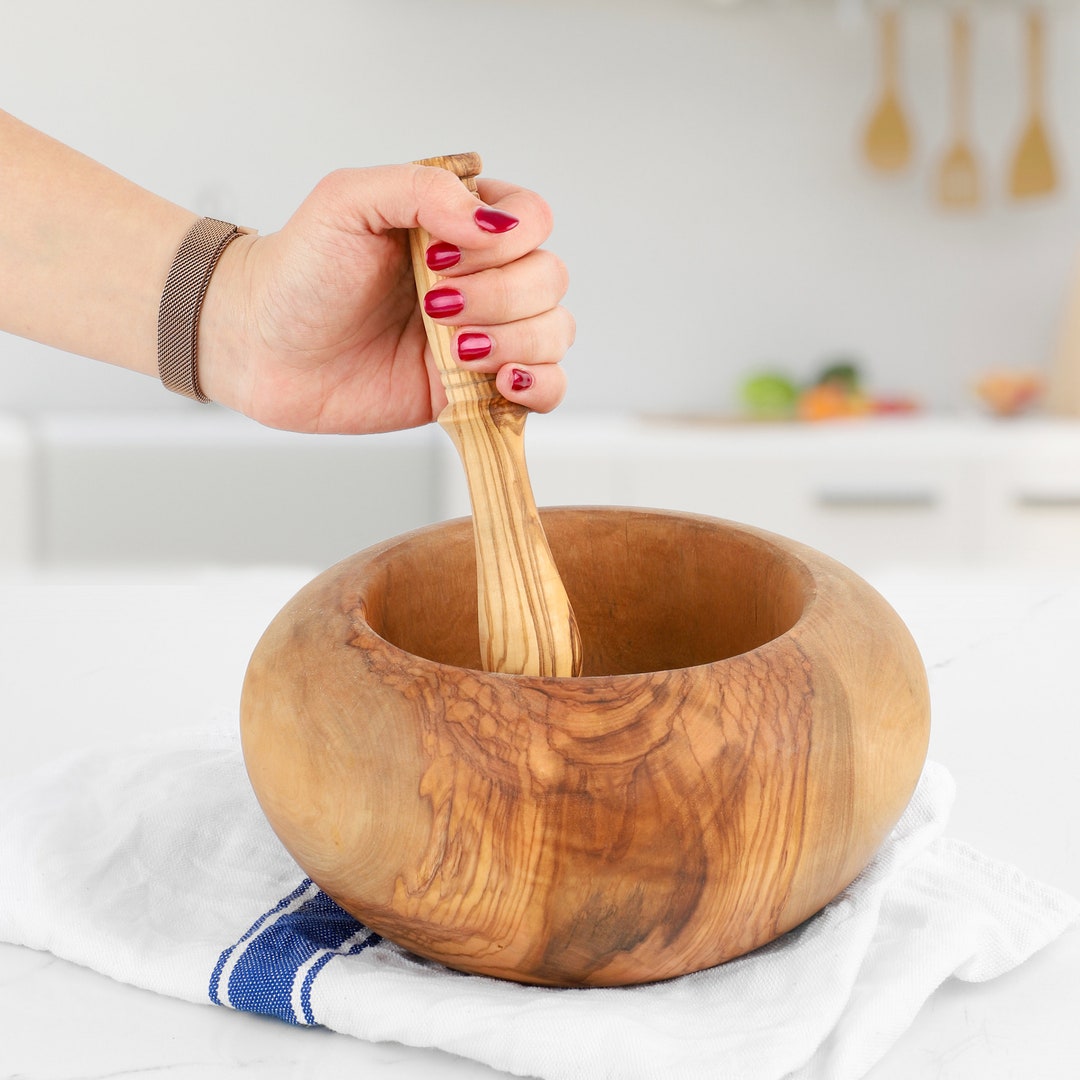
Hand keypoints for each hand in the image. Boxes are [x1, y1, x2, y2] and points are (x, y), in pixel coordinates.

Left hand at [199, 164, 573, 433]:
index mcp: (460, 223)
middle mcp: (482, 276)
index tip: (439, 259)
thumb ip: (421, 189)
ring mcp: (484, 334)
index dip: (503, 243)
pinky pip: (545, 389)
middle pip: (549, 278)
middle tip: (432, 307)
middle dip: (499, 297)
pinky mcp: (476, 388)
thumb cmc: (300, 271)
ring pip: (554, 332)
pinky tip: (502, 383)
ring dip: (515, 342)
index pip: (533, 218)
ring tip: (455, 350)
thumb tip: (491, 222)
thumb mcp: (348, 201)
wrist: (264, 348)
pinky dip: (540, 387)